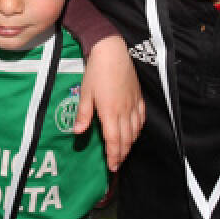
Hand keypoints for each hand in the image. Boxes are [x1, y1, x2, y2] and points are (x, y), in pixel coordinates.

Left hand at [73, 35, 144, 170]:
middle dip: (122, 154)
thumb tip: (77, 132)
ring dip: (130, 143)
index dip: (114, 156)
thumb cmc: (96, 71)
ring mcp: (133, 103)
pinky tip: (135, 131)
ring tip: (124, 151)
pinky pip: (141, 117)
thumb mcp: (85, 92)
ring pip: (135, 130)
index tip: (112, 167)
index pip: (114, 140)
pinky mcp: (138, 95)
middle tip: (117, 164)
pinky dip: (139, 128)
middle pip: (126, 139)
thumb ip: (83, 114)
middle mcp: (124, 111)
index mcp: (110, 112)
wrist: (112, 51)